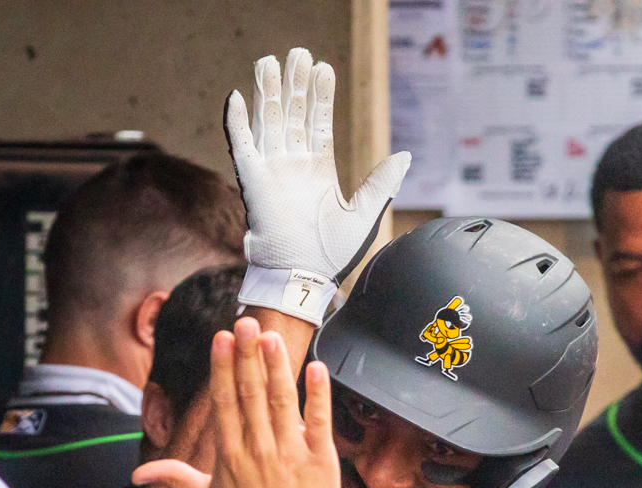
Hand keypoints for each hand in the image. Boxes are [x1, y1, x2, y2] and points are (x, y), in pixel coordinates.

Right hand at [134, 316, 341, 487]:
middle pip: (251, 393)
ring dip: (277, 366)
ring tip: (273, 336)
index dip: (223, 367)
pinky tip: (317, 367)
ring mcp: (289, 452)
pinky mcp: (319, 458)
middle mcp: (257, 448)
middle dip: (247, 355)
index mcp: (229, 454)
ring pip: (282, 400)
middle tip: (247, 322)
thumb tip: (137, 475)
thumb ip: (173, 478)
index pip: (224, 402)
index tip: (222, 339)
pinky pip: (319, 421)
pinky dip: (318, 394)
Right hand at [225, 47, 408, 320]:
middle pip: (292, 115)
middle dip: (295, 85)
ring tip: (270, 61)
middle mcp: (294, 167)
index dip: (321, 97)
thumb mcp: (365, 215)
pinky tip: (237, 97)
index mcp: (319, 172)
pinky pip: (241, 146)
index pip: (319, 124)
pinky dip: (237, 122)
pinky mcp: (253, 182)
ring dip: (268, 92)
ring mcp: (272, 172)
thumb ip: (381, 183)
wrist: (302, 278)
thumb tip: (404, 156)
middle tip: (298, 54)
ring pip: (268, 122)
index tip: (323, 68)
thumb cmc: (332, 256)